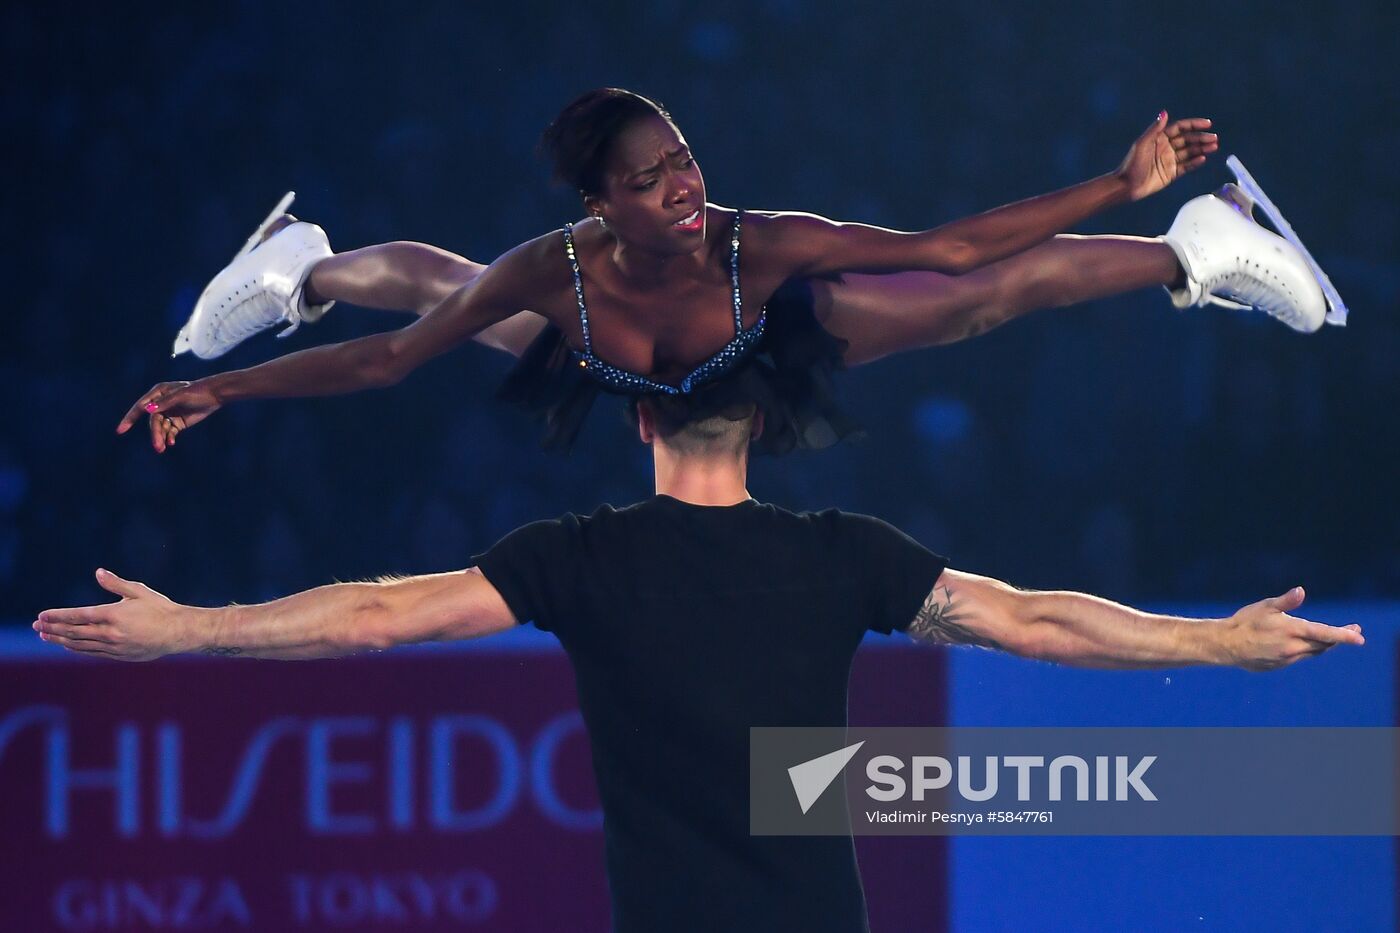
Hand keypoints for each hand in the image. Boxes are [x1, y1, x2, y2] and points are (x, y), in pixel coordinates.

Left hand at [33, 569, 197, 660]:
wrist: (179, 632)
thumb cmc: (161, 608)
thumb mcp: (139, 592)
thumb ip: (116, 583)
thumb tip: (98, 572)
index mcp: (114, 614)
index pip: (78, 615)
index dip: (58, 616)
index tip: (42, 615)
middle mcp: (112, 632)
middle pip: (75, 631)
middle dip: (53, 628)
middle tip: (37, 626)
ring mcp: (115, 646)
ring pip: (81, 644)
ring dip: (61, 640)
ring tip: (46, 636)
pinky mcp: (120, 655)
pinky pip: (93, 653)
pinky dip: (77, 649)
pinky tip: (68, 645)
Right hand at [117, 379, 222, 452]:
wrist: (215, 396)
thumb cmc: (197, 392)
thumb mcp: (181, 396)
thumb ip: (164, 403)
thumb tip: (147, 410)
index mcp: (158, 393)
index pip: (140, 407)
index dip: (129, 418)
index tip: (120, 430)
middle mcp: (161, 404)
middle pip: (153, 421)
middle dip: (154, 434)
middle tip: (157, 447)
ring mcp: (169, 413)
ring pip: (160, 428)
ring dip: (161, 438)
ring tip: (163, 448)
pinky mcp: (178, 422)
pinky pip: (169, 432)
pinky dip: (169, 438)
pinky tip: (171, 443)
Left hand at [1115, 111, 1218, 200]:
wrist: (1127, 186)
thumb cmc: (1132, 164)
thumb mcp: (1142, 144)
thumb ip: (1155, 129)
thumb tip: (1164, 112)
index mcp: (1159, 138)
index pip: (1180, 128)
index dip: (1194, 125)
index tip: (1207, 124)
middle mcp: (1166, 148)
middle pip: (1188, 140)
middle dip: (1201, 138)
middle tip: (1214, 138)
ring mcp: (1169, 161)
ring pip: (1189, 152)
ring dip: (1201, 149)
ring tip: (1213, 147)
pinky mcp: (1171, 173)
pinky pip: (1186, 166)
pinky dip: (1195, 162)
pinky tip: (1203, 158)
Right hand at [1221, 586, 1363, 671]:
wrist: (1226, 645)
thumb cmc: (1245, 622)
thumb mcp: (1265, 606)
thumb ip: (1286, 601)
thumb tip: (1301, 591)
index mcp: (1292, 630)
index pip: (1325, 634)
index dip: (1344, 635)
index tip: (1360, 637)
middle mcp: (1293, 647)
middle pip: (1324, 645)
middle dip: (1339, 638)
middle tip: (1352, 631)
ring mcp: (1287, 659)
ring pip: (1313, 653)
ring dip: (1324, 645)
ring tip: (1331, 638)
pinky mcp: (1280, 666)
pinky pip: (1299, 658)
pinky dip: (1306, 650)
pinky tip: (1301, 644)